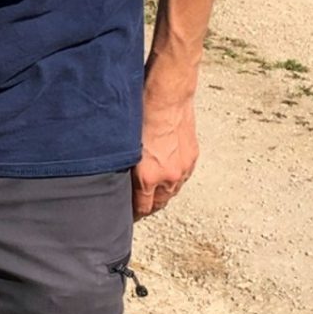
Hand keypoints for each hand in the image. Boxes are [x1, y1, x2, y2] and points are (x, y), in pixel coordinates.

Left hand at [132, 89, 198, 218]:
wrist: (166, 98)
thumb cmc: (139, 115)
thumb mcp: (124, 146)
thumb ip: (125, 167)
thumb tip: (120, 179)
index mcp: (148, 177)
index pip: (143, 208)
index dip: (135, 214)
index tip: (129, 215)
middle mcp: (168, 177)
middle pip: (159, 203)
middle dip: (149, 206)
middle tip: (139, 205)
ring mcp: (183, 168)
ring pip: (173, 191)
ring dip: (163, 193)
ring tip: (153, 192)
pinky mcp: (192, 157)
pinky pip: (183, 177)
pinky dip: (174, 180)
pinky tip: (167, 176)